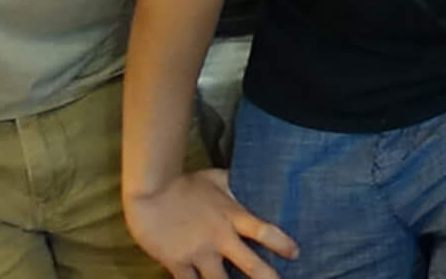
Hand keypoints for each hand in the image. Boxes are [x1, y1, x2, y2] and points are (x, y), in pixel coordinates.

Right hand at [124, 168, 297, 278]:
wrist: (149, 191)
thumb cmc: (183, 182)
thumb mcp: (216, 179)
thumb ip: (234, 186)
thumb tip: (249, 181)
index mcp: (233, 216)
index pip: (265, 232)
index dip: (283, 244)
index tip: (295, 254)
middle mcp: (219, 238)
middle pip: (251, 265)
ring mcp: (198, 252)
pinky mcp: (176, 262)